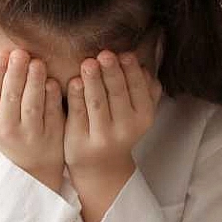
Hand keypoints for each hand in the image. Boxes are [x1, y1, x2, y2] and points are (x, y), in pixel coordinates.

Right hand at [0, 50, 65, 191]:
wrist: (32, 162)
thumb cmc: (6, 127)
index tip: (2, 53)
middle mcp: (5, 130)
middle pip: (10, 96)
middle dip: (15, 72)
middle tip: (20, 53)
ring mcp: (29, 135)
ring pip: (32, 104)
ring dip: (34, 81)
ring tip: (37, 62)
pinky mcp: (51, 136)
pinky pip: (52, 112)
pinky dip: (52, 95)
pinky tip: (52, 81)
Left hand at [66, 51, 161, 221]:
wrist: (102, 167)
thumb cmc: (119, 129)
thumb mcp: (139, 113)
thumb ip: (147, 91)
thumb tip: (146, 66)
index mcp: (143, 117)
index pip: (138, 90)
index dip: (131, 71)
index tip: (124, 53)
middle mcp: (125, 129)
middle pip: (117, 95)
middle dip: (111, 73)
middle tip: (105, 54)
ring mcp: (101, 137)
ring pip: (97, 103)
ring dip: (93, 81)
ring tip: (88, 63)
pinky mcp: (79, 140)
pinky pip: (77, 113)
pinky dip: (75, 96)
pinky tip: (74, 81)